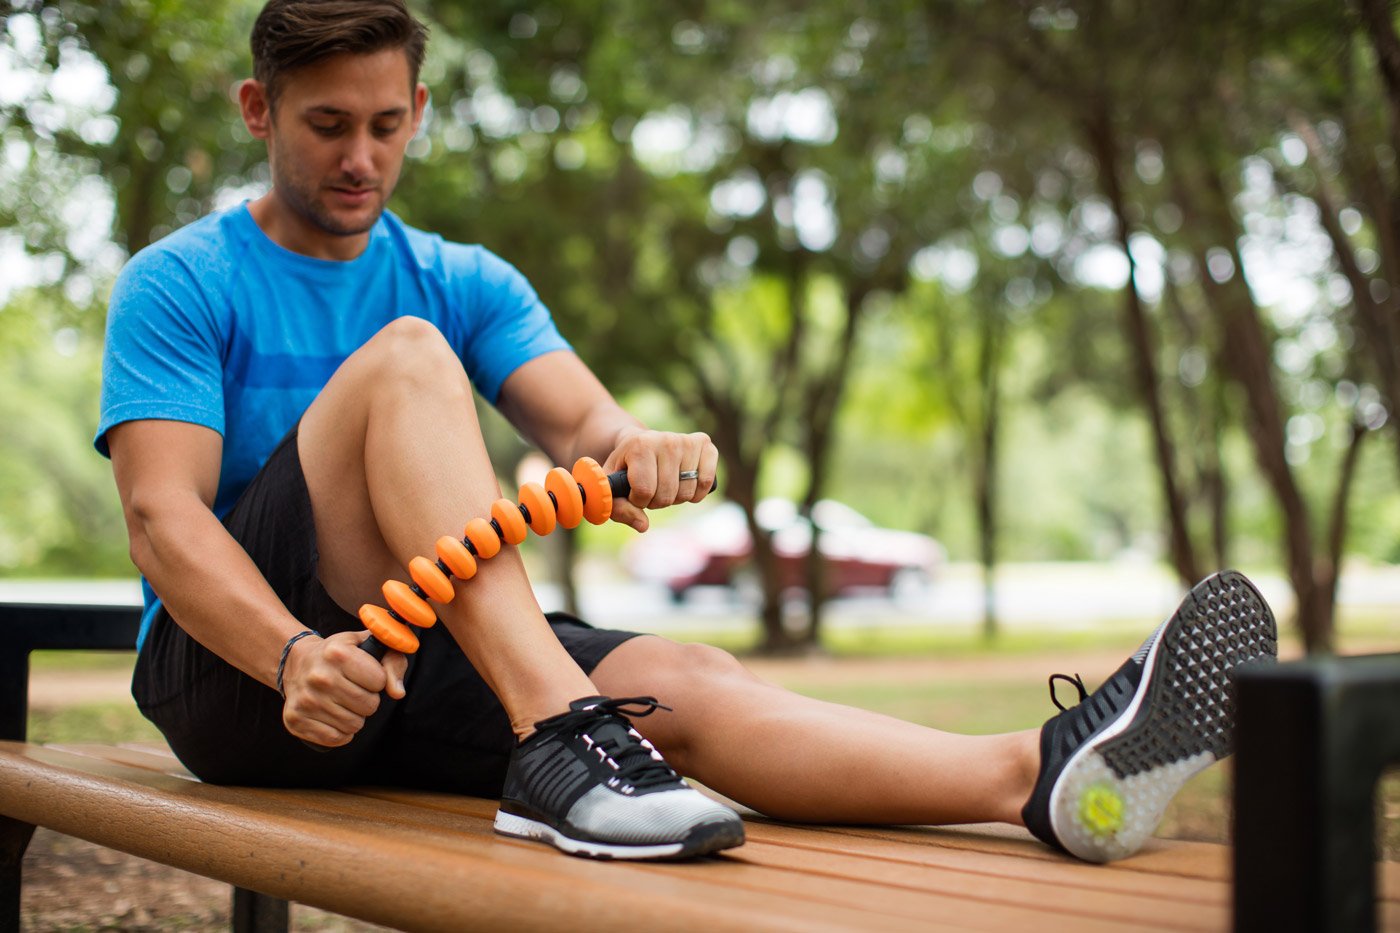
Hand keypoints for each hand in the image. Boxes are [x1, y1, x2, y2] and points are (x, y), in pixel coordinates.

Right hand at [280, 630, 407, 746]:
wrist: (298, 663)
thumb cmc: (341, 654)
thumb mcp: (369, 645)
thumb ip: (393, 662)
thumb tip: (397, 693)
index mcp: (337, 653)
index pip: (379, 681)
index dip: (377, 680)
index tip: (365, 674)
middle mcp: (319, 676)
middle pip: (369, 706)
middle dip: (368, 700)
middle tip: (355, 690)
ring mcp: (306, 699)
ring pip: (354, 725)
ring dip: (355, 717)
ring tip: (342, 701)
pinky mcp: (296, 719)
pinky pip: (335, 738)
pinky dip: (341, 732)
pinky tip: (334, 716)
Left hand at [602, 429, 718, 531]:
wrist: (639, 442)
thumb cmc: (625, 467)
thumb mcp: (613, 485)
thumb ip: (618, 508)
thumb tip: (643, 526)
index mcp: (641, 446)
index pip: (645, 491)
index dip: (638, 501)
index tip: (633, 491)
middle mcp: (667, 440)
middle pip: (667, 494)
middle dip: (656, 501)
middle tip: (650, 488)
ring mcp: (688, 442)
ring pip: (687, 492)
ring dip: (675, 498)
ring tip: (665, 485)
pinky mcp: (706, 445)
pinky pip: (706, 483)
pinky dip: (696, 494)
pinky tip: (685, 485)